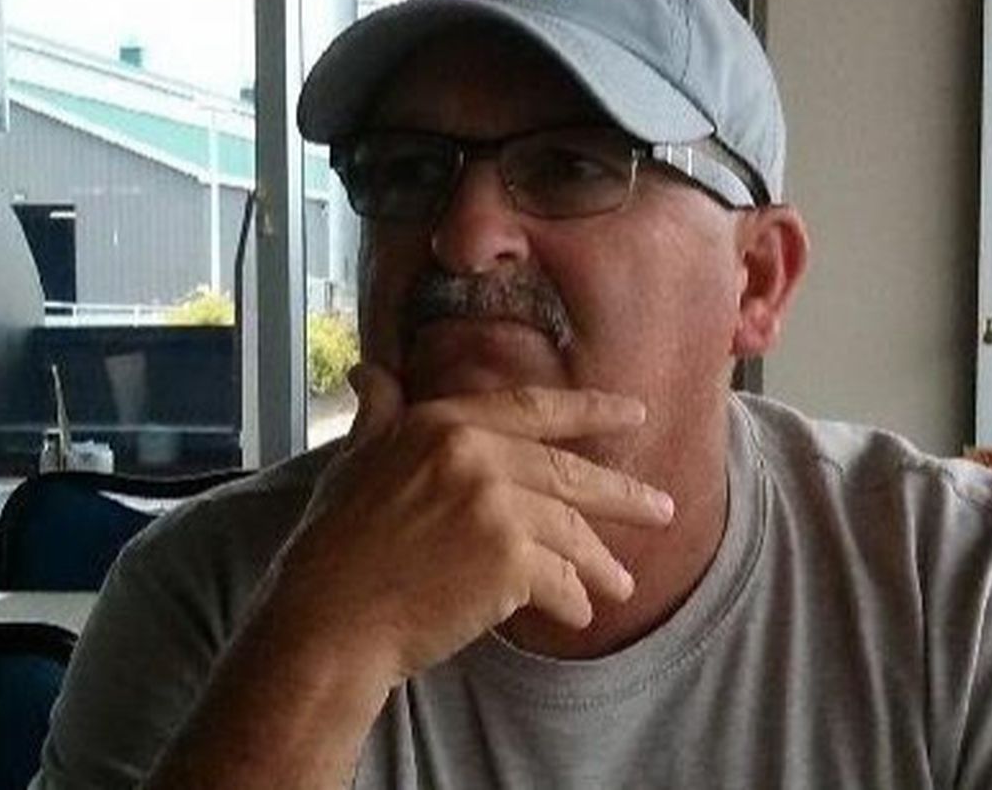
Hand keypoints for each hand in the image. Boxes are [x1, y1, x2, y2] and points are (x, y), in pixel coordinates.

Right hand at [268, 364, 674, 696]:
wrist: (328, 619)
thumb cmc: (336, 544)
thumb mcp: (355, 461)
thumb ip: (378, 414)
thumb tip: (368, 372)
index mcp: (446, 425)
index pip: (535, 409)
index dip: (592, 409)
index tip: (636, 412)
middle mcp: (478, 456)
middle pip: (570, 473)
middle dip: (624, 495)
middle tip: (663, 509)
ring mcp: (497, 507)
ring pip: (572, 531)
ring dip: (602, 564)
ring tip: (622, 585)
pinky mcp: (508, 562)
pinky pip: (560, 580)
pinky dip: (573, 600)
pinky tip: (580, 616)